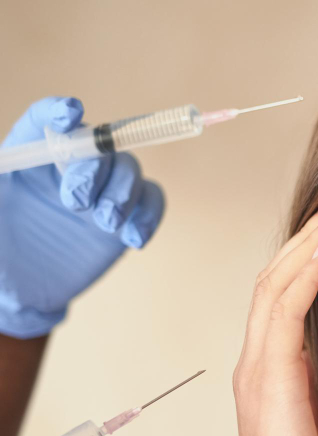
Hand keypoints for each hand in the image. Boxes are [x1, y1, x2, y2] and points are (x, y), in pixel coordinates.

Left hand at [0, 96, 164, 338]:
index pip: (43, 123)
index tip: (70, 114)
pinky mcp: (125, 217)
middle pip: (95, 144)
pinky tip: (133, 239)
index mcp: (27, 158)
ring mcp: (100, 191)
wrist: (20, 290)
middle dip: (94, 169)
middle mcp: (67, 168)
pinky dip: (149, 215)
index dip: (58, 112)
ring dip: (124, 193)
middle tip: (77, 204)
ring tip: (107, 225)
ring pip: (129, 169)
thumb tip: (1, 162)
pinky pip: (152, 200)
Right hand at [232, 201, 317, 435]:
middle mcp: (256, 366)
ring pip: (273, 289)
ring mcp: (258, 372)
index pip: (281, 300)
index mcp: (270, 374)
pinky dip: (303, 279)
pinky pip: (283, 315)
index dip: (305, 263)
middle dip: (304, 242)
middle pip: (272, 283)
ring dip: (305, 248)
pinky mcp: (271, 382)